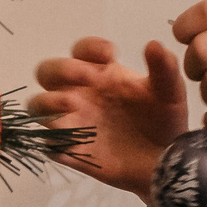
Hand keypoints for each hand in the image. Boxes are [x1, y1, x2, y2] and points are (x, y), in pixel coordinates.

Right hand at [27, 36, 187, 199]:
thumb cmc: (164, 120)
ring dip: (47, 102)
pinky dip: (54, 141)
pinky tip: (73, 142)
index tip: (110, 54)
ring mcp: (72, 121)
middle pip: (48, 72)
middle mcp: (79, 93)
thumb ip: (164, 68)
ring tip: (70, 105)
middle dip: (61, 70)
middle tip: (84, 77)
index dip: (88, 48)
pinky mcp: (71, 150)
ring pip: (37, 106)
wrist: (166, 161)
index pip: (81, 50)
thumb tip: (155, 44)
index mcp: (100, 73)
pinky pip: (49, 145)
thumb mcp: (170, 92)